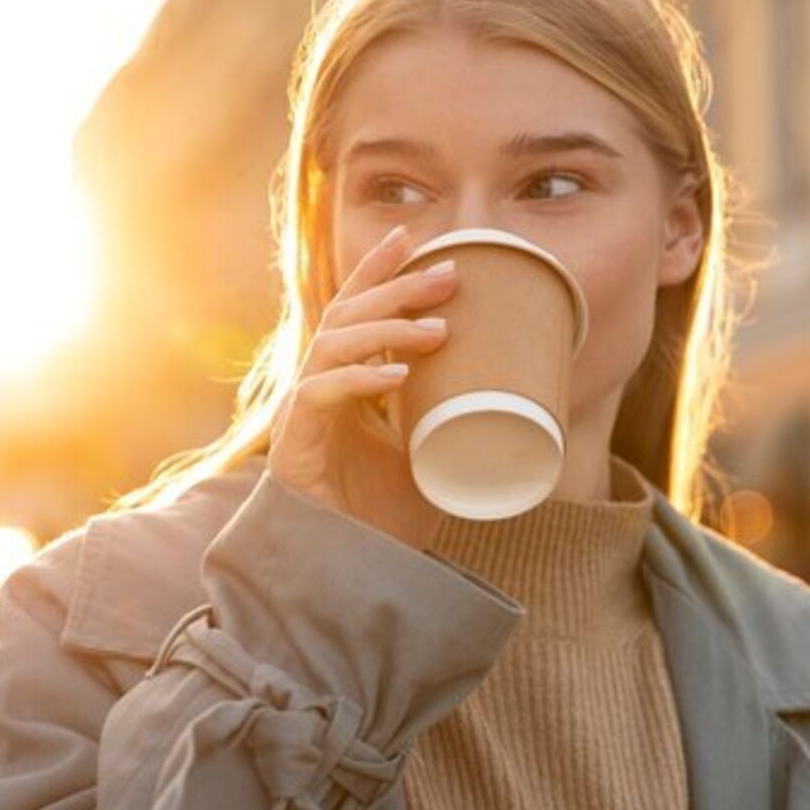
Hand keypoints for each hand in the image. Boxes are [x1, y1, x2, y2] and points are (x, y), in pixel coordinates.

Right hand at [268, 224, 459, 550]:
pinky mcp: (295, 443)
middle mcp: (319, 386)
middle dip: (396, 288)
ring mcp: (303, 412)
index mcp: (347, 382)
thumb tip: (514, 397)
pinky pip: (322, 396)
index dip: (377, 270)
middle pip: (348, 315)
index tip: (413, 237)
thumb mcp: (430, 455)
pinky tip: (399, 378)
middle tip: (448, 275)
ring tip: (438, 331)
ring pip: (334, 345)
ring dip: (387, 331)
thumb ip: (451, 422)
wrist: (349, 572)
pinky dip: (361, 381)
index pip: (356, 310)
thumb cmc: (383, 516)